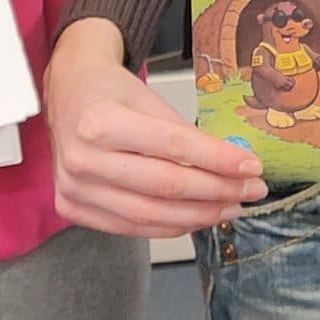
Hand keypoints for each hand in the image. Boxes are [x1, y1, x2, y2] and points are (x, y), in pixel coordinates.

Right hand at [45, 18, 267, 236]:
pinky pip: (131, 227)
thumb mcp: (149, 97)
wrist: (68, 94)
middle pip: (165, 185)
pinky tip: (197, 217)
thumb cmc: (110, 93)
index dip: (218, 159)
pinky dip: (170, 226)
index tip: (251, 166)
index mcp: (100, 120)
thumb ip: (185, 133)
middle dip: (217, 192)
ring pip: (151, 214)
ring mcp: (74, 187)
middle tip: (251, 190)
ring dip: (199, 215)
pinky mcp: (72, 207)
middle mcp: (82, 157)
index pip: (173, 146)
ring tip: (230, 206)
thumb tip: (233, 165)